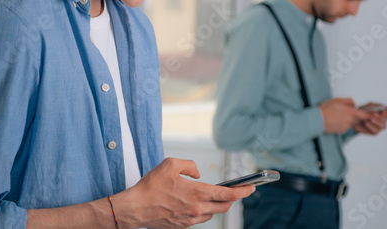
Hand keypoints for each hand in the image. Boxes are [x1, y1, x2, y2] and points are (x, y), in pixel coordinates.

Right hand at [105, 157, 254, 228]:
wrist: (135, 208)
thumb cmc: (151, 186)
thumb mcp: (171, 164)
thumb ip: (190, 165)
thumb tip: (198, 173)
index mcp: (197, 193)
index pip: (228, 194)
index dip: (243, 191)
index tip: (251, 188)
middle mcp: (197, 209)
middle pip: (224, 206)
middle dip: (232, 198)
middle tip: (236, 191)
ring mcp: (190, 220)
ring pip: (211, 213)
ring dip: (215, 204)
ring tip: (211, 195)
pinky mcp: (182, 226)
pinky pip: (198, 218)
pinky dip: (201, 210)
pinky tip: (193, 203)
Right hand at [320, 98, 370, 133]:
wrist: (317, 120)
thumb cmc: (325, 110)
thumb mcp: (337, 100)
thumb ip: (348, 101)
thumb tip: (354, 103)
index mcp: (350, 112)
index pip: (366, 114)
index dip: (372, 115)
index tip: (376, 114)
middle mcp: (350, 120)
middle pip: (359, 119)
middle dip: (359, 116)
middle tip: (351, 112)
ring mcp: (346, 126)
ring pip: (352, 122)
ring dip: (348, 119)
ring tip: (337, 115)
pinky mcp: (342, 131)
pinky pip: (346, 126)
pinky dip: (343, 123)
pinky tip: (335, 120)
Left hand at [354, 102, 386, 134]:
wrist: (354, 119)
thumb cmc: (362, 111)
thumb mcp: (367, 107)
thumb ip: (373, 107)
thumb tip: (378, 110)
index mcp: (383, 113)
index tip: (383, 111)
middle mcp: (383, 121)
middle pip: (386, 120)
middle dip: (381, 117)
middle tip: (375, 114)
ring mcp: (380, 127)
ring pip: (383, 126)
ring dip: (377, 122)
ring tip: (370, 119)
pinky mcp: (375, 132)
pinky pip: (375, 131)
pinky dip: (371, 127)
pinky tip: (366, 123)